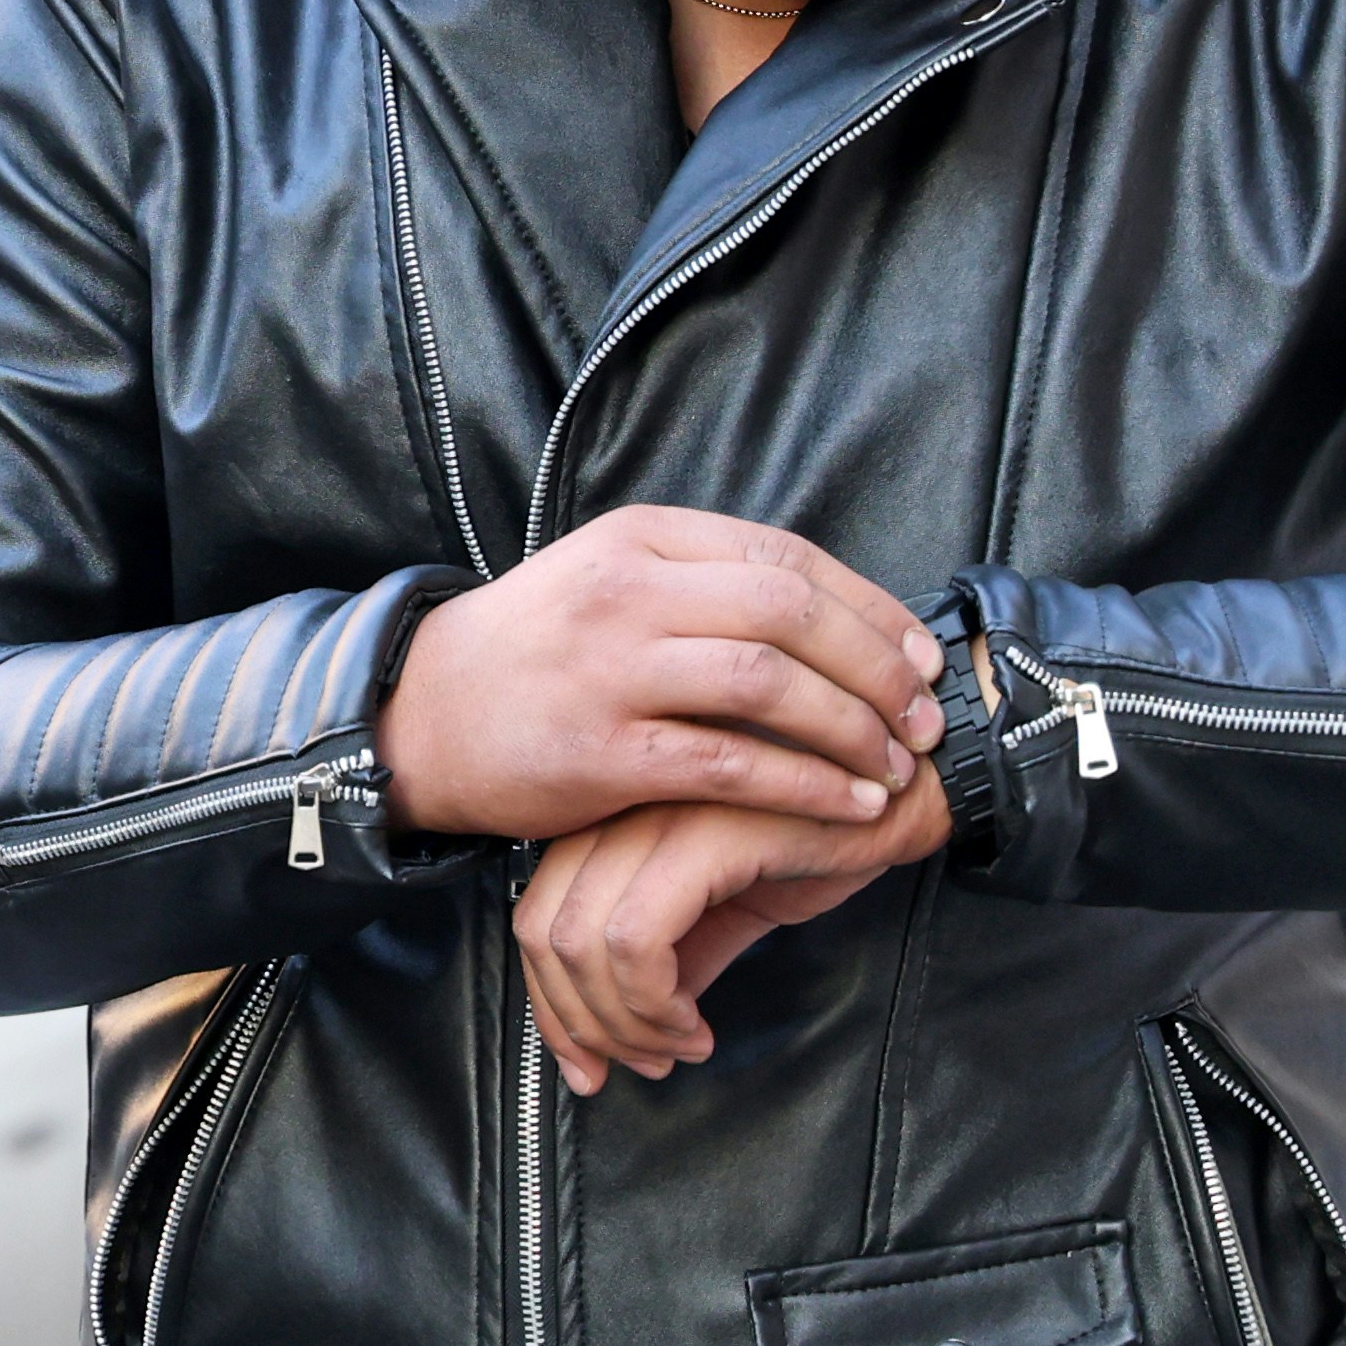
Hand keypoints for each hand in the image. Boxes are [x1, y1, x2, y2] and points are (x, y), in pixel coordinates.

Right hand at [374, 506, 942, 848]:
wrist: (422, 714)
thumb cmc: (536, 651)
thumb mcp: (611, 578)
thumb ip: (704, 581)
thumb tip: (831, 611)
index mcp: (642, 539)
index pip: (785, 558)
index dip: (870, 608)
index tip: (920, 653)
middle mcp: (628, 592)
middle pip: (790, 611)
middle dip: (877, 667)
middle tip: (923, 716)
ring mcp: (611, 671)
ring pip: (768, 683)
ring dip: (852, 728)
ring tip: (894, 764)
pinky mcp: (602, 753)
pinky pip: (731, 765)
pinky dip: (805, 786)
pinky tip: (846, 807)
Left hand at [518, 774, 955, 1093]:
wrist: (914, 788)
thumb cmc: (826, 833)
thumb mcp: (729, 907)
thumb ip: (673, 956)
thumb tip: (628, 1034)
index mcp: (617, 810)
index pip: (536, 914)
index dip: (552, 1005)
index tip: (590, 1064)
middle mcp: (623, 804)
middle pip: (546, 933)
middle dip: (582, 1024)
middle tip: (639, 1064)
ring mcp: (659, 811)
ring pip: (582, 943)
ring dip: (625, 1024)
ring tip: (679, 1045)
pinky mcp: (703, 833)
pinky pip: (636, 940)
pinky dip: (654, 1005)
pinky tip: (698, 1027)